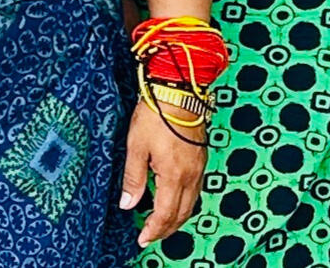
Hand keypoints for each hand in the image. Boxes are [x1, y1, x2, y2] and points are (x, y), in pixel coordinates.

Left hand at [119, 101, 207, 247]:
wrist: (179, 91)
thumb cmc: (156, 114)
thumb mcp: (136, 146)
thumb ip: (133, 178)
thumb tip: (128, 204)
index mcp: (174, 175)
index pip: (166, 214)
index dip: (154, 230)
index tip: (143, 239)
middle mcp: (191, 176)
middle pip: (182, 214)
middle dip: (166, 229)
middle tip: (151, 236)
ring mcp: (199, 168)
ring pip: (191, 204)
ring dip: (177, 218)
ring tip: (162, 225)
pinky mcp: (201, 159)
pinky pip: (196, 191)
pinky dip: (185, 203)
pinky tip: (175, 201)